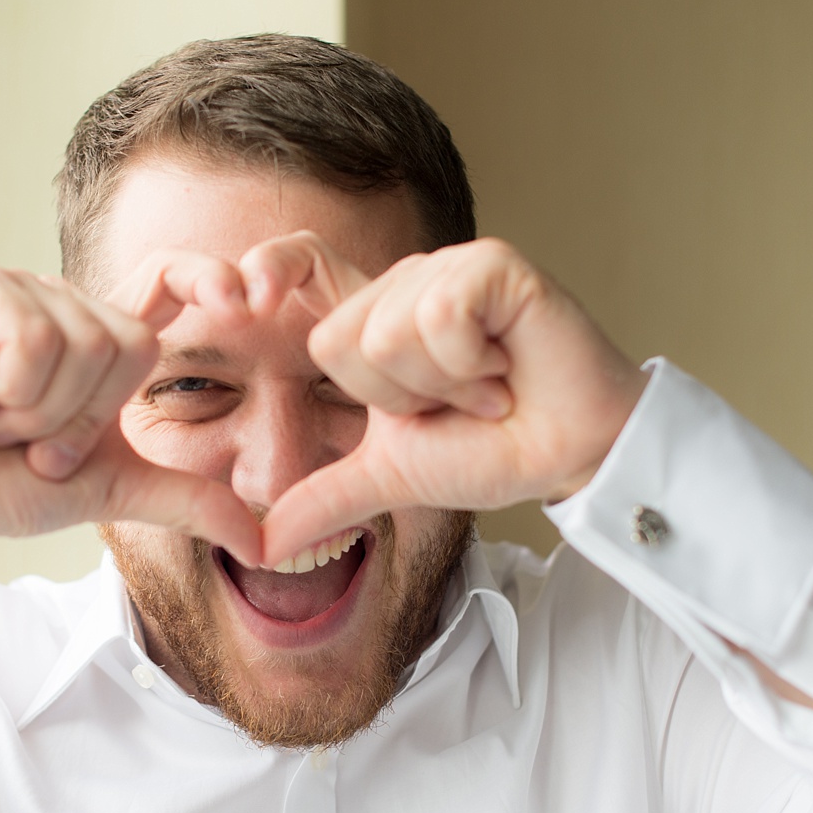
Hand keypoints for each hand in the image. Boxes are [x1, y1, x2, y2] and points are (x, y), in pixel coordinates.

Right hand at [0, 262, 261, 562]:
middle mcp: (68, 305)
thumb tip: (265, 543)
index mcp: (102, 340)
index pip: (169, 282)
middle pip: (134, 344)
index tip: (245, 296)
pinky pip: (36, 341)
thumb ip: (186, 499)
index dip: (208, 276)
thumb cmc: (2, 484)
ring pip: (88, 345)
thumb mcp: (109, 491)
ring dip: (44, 413)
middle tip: (33, 441)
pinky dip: (12, 392)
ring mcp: (23, 291)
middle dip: (86, 418)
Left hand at [249, 234, 648, 565]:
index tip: (243, 296)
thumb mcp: (391, 476)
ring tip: (487, 386)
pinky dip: (472, 365)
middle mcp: (406, 282)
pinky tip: (507, 367)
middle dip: (396, 398)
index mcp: (375, 317)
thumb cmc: (491, 450)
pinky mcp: (492, 266)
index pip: (305, 264)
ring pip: (388, 332)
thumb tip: (263, 548)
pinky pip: (440, 318)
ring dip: (442, 387)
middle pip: (338, 340)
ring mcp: (449, 268)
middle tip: (454, 401)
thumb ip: (325, 498)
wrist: (570, 455)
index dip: (270, 267)